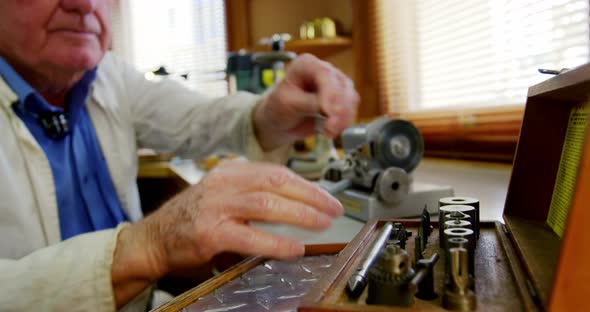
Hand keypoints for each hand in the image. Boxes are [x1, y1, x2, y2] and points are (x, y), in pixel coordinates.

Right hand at [111, 159, 342, 305]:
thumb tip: (297, 204)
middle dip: (311, 196)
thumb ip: (254, 194)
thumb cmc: (193, 219)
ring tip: (322, 224)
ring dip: (301, 215)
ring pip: (268, 204)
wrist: (154, 238)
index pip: (276, 172)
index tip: (326, 197)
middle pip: (277, 183)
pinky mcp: (210, 232)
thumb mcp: (224, 195)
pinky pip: (252, 236)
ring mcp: (216, 206)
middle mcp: (224, 183)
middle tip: (334, 209)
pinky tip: (295, 247)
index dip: (306, 185)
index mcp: (230, 171)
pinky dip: (277, 242)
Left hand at [253, 54, 359, 150]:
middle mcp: (324, 71)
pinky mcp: (341, 101)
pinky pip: (351, 110)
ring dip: (342, 118)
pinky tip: (328, 131)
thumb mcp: (287, 104)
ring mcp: (335, 86)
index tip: (328, 112)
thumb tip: (330, 109)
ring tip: (327, 132)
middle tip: (330, 128)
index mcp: (306, 65)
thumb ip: (309, 103)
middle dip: (339, 110)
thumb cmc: (278, 107)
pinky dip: (343, 123)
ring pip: (350, 98)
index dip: (330, 93)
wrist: (279, 122)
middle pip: (342, 86)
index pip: (325, 74)